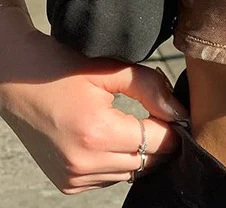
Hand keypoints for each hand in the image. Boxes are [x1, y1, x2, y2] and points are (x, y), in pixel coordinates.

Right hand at [0, 13, 187, 193]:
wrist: (17, 79)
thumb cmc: (64, 67)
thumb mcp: (111, 69)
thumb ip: (150, 88)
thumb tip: (179, 112)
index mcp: (97, 133)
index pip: (156, 141)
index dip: (175, 126)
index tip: (182, 112)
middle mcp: (83, 163)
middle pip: (146, 161)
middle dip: (162, 140)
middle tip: (164, 116)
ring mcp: (72, 177)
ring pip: (130, 173)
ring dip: (141, 153)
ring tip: (141, 124)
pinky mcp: (66, 183)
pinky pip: (109, 178)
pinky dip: (120, 162)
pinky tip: (117, 138)